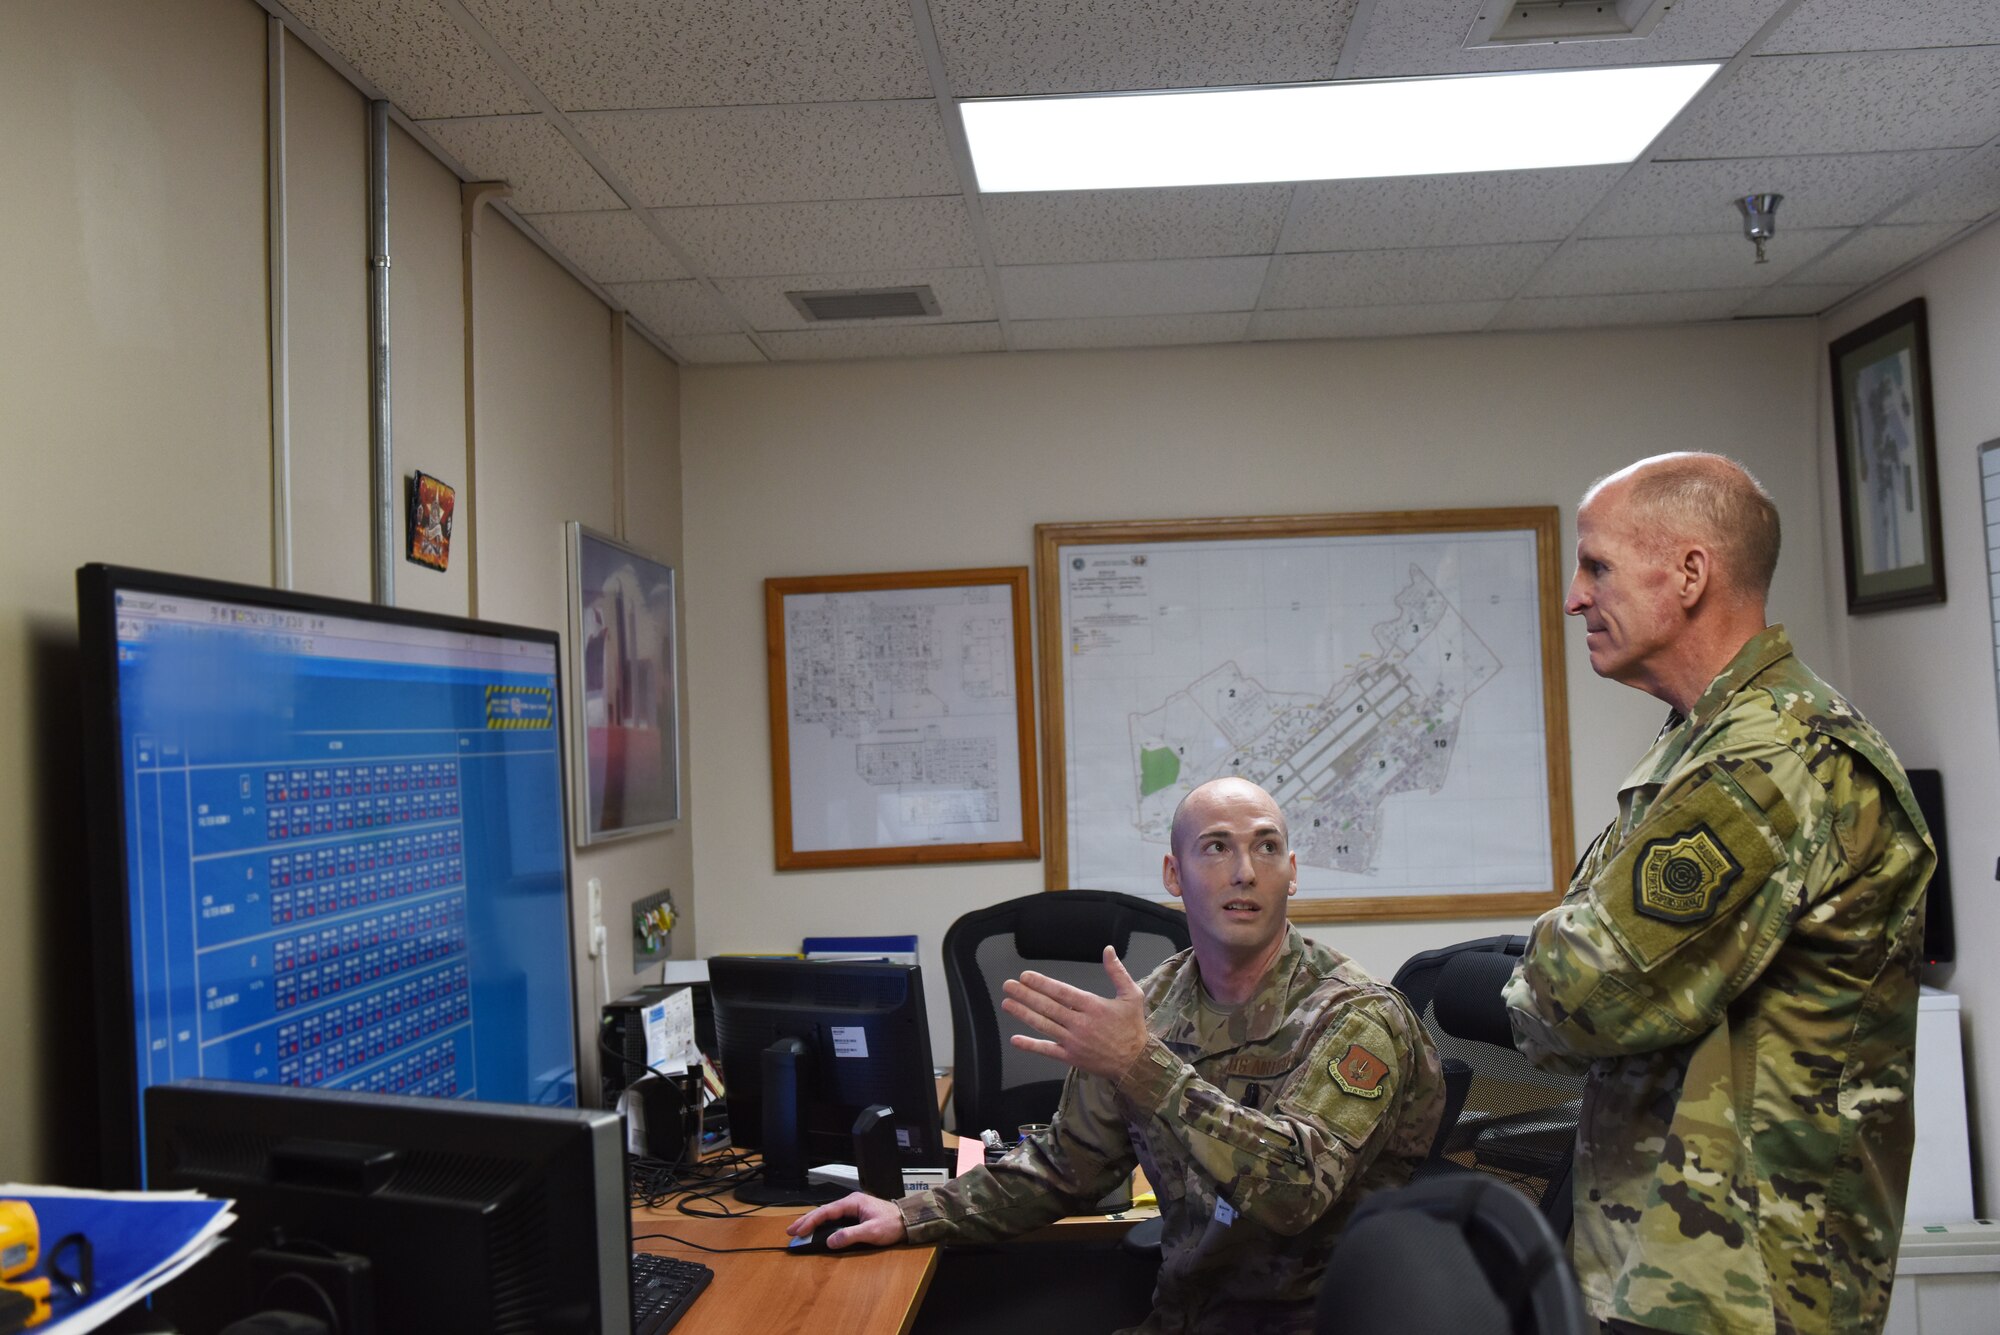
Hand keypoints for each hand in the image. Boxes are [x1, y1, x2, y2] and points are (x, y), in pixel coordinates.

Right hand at [786, 1192, 908, 1249]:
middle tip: (791, 1231)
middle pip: (824, 1211)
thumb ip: (850, 1235)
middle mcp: (851, 1202)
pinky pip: (835, 1218)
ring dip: (814, 1223)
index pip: (826, 1211)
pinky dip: (823, 1224)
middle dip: (807, 1221)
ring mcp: (853, 1208)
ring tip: (800, 1231)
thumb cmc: (892, 1224)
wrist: (907, 1221)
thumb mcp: (871, 1231)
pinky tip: (817, 1230)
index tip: (798, 1231)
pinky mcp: (856, 1214)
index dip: (811, 1221)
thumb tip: (830, 1241)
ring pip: (828, 1214)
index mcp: (853, 1202)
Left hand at [1001, 946, 1148, 1084]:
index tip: (1025, 976)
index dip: (1042, 984)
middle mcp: (1080, 1023)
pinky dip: (1030, 1045)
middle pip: (1048, 1007)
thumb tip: (1108, 950)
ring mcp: (1074, 1041)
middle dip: (1026, 995)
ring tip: (1007, 1003)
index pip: (1062, 992)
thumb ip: (1117, 972)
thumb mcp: (1131, 995)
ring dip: (1023, 1014)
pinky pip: (1047, 1050)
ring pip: (1044, 1026)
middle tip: (1008, 985)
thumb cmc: (1132, 1027)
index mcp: (1093, 1006)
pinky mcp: (1070, 1057)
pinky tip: (1015, 1040)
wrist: (1135, 1062)